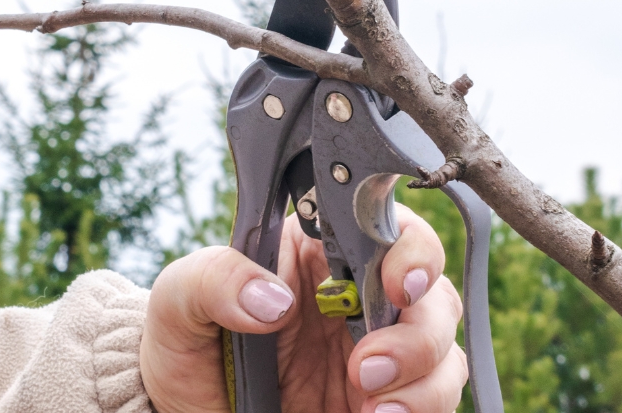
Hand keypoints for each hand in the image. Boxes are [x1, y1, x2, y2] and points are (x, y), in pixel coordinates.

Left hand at [139, 203, 467, 412]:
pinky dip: (423, 406)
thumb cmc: (188, 349)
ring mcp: (380, 347)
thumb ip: (214, 279)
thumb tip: (271, 299)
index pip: (388, 227)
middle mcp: (361, 295)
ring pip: (443, 346)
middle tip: (364, 367)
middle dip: (417, 328)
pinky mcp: (388, 397)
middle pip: (431, 289)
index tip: (397, 283)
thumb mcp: (178, 303)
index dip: (409, 249)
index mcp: (320, 253)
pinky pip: (436, 396)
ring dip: (423, 374)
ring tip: (371, 404)